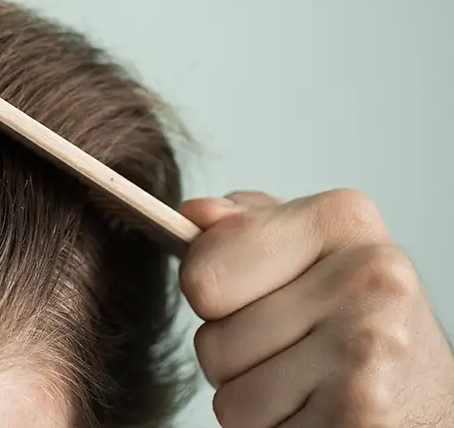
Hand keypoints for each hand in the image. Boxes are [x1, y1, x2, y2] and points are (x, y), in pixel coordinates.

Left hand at [179, 190, 453, 426]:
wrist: (427, 396)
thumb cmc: (357, 321)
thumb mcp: (312, 254)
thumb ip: (247, 227)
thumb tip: (195, 214)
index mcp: (342, 220)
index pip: (203, 273)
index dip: (206, 296)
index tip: (249, 295)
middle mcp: (366, 278)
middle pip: (211, 342)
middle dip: (231, 357)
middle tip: (290, 349)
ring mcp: (366, 348)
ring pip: (230, 396)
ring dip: (252, 400)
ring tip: (305, 382)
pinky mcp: (363, 414)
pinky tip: (319, 411)